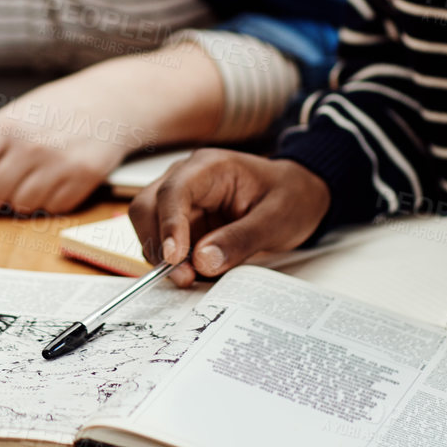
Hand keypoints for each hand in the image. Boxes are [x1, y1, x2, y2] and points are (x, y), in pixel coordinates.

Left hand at [0, 58, 167, 215]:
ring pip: (19, 207)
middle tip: (6, 175)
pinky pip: (49, 210)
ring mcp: (57, 165)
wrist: (113, 102)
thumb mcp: (17, 115)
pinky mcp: (81, 182)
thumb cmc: (61, 107)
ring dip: (21, 198)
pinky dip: (49, 200)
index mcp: (7, 125)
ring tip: (38, 171)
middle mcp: (30, 146)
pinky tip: (59, 176)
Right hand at [129, 149, 330, 286]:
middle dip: (158, 244)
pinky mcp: (183, 223)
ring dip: (162, 257)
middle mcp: (186, 179)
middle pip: (148, 207)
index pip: (174, 191)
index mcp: (209, 167)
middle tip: (184, 277)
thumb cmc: (290, 198)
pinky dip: (172, 263)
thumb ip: (241, 239)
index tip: (175, 257)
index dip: (168, 224)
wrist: (299, 197)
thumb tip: (202, 261)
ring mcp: (181, 202)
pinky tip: (196, 274)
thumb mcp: (276, 219)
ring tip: (193, 278)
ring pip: (149, 227)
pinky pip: (164, 244)